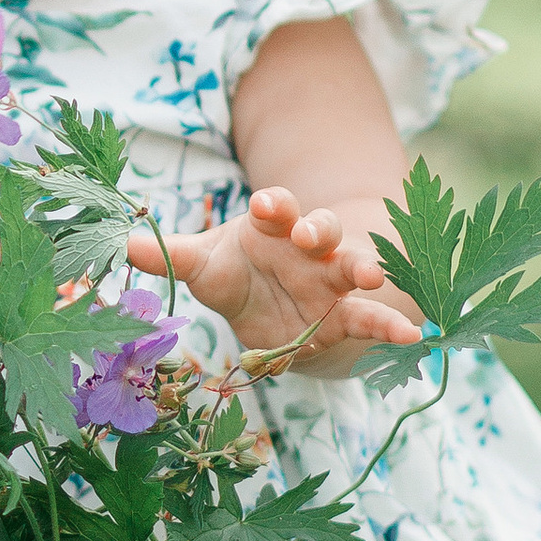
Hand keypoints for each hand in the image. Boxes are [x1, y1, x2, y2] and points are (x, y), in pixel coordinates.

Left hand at [129, 187, 422, 374]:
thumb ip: (173, 257)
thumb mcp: (205, 267)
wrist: (277, 314)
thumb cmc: (240, 277)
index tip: (262, 204)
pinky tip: (414, 336)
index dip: (272, 204)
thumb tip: (126, 243)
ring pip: (352, 266)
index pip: (275, 207)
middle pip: (319, 229)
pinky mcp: (348, 315)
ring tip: (371, 276)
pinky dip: (391, 326)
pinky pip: (372, 318)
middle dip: (317, 229)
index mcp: (272, 228)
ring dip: (363, 267)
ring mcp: (333, 280)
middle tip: (311, 235)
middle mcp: (308, 248)